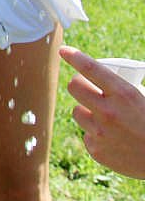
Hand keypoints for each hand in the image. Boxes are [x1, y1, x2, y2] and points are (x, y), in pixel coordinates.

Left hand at [60, 46, 144, 178]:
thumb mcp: (142, 98)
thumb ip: (119, 88)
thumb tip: (94, 76)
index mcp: (124, 94)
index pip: (91, 69)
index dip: (74, 57)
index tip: (64, 50)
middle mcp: (108, 112)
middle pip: (74, 87)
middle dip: (79, 84)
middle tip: (88, 88)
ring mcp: (100, 133)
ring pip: (77, 111)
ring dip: (87, 111)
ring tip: (105, 118)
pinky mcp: (96, 150)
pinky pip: (86, 134)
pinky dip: (95, 134)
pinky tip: (111, 138)